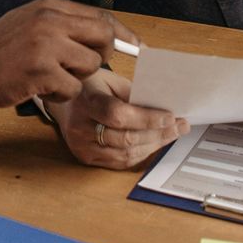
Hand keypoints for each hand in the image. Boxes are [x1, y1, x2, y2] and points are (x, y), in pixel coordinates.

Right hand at [0, 0, 139, 108]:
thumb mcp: (28, 22)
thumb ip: (63, 25)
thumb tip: (107, 34)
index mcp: (48, 5)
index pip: (100, 15)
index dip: (123, 33)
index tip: (138, 47)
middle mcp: (49, 20)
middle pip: (104, 36)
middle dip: (103, 55)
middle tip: (83, 67)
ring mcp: (46, 45)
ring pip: (91, 66)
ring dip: (76, 79)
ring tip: (49, 77)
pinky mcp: (41, 71)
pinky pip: (73, 88)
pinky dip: (60, 94)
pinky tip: (38, 88)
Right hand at [54, 71, 187, 168]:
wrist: (62, 105)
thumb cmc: (89, 88)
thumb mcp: (109, 81)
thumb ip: (133, 94)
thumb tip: (164, 108)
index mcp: (85, 100)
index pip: (117, 114)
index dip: (146, 118)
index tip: (170, 116)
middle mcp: (79, 125)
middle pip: (125, 137)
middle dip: (157, 133)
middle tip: (179, 125)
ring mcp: (81, 145)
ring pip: (125, 153)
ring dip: (154, 145)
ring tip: (172, 134)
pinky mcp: (85, 158)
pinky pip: (120, 162)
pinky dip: (141, 154)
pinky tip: (154, 143)